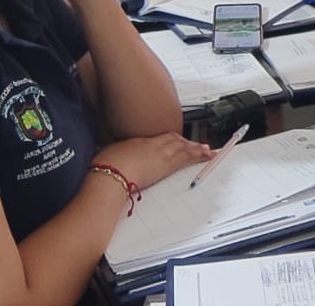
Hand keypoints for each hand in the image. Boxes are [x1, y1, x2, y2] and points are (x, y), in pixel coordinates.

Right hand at [92, 133, 213, 190]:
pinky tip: (204, 156)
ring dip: (197, 149)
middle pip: (176, 142)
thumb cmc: (107, 167)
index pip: (164, 138)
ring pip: (184, 149)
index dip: (175, 139)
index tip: (181, 140)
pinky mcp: (165, 168)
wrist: (110, 177)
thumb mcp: (114, 153)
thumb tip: (122, 153)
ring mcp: (161, 156)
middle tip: (201, 145)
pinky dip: (197, 156)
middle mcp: (154, 146)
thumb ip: (124, 152)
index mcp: (142, 142)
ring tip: (208, 151)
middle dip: (189, 144)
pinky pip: (186, 159)